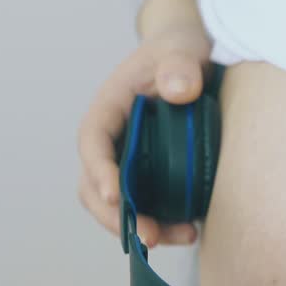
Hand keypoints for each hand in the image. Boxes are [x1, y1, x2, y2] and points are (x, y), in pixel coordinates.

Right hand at [77, 17, 211, 247]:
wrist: (193, 58)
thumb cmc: (181, 49)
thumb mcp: (184, 48)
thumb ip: (181, 64)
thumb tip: (179, 90)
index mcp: (109, 108)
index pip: (93, 142)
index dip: (99, 171)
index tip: (116, 197)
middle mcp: (112, 140)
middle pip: (95, 186)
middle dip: (117, 217)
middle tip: (148, 235)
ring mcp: (130, 161)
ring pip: (119, 206)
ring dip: (142, 228)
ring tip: (183, 236)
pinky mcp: (152, 175)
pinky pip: (147, 206)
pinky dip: (164, 223)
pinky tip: (192, 230)